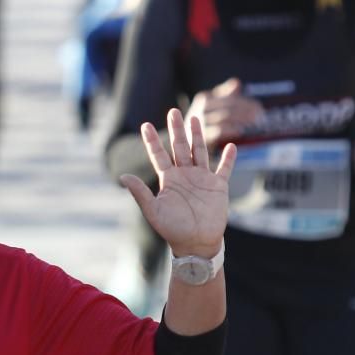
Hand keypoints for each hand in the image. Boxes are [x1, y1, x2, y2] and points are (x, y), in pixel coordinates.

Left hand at [120, 108, 236, 257]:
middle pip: (180, 147)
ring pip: (200, 151)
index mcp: (168, 180)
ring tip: (195, 117)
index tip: (146, 125)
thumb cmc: (173, 230)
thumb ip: (140, 193)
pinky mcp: (218, 186)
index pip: (158, 155)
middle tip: (173, 110)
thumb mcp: (153, 211)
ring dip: (198, 135)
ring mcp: (202, 179)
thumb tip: (123, 176)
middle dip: (176, 129)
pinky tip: (231, 144)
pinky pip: (224, 168)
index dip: (152, 140)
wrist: (195, 243)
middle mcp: (184, 175)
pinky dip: (228, 157)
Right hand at [185, 77, 260, 148]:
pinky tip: (240, 131)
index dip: (245, 102)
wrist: (185, 147)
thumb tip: (236, 83)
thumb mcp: (213, 108)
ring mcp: (199, 122)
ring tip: (254, 122)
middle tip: (260, 115)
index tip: (259, 107)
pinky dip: (231, 130)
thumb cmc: (202, 125)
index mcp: (204, 99)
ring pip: (225, 117)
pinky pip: (219, 131)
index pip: (230, 98)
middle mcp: (199, 109)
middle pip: (229, 107)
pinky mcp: (200, 136)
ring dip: (242, 119)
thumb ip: (225, 95)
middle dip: (246, 110)